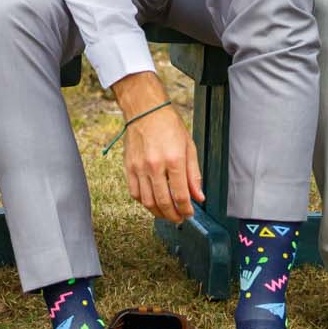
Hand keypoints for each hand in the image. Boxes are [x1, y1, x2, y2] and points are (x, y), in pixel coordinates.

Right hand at [114, 73, 202, 222]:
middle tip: (179, 218)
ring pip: (148, 202)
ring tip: (167, 214)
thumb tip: (198, 197)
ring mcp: (139, 168)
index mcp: (174, 160)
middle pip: (163, 202)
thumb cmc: (169, 126)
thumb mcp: (189, 147)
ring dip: (158, 213)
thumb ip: (194, 175)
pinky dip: (144, 202)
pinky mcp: (129, 167)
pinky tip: (152, 202)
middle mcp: (155, 166)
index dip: (186, 209)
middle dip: (173, 215)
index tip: (189, 213)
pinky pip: (135, 193)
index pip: (181, 195)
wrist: (145, 110)